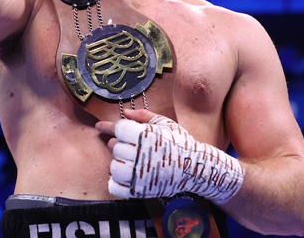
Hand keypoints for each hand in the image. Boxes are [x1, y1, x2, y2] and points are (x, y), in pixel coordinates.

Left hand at [96, 109, 243, 204]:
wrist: (195, 168)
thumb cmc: (181, 143)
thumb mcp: (165, 123)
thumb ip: (143, 115)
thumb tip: (126, 112)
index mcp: (147, 135)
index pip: (119, 129)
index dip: (114, 128)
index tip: (108, 128)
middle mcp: (142, 155)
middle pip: (116, 147)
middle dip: (121, 145)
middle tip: (130, 146)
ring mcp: (140, 175)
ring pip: (114, 167)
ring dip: (119, 163)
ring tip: (129, 160)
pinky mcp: (140, 190)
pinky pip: (115, 186)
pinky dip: (116, 181)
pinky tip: (126, 175)